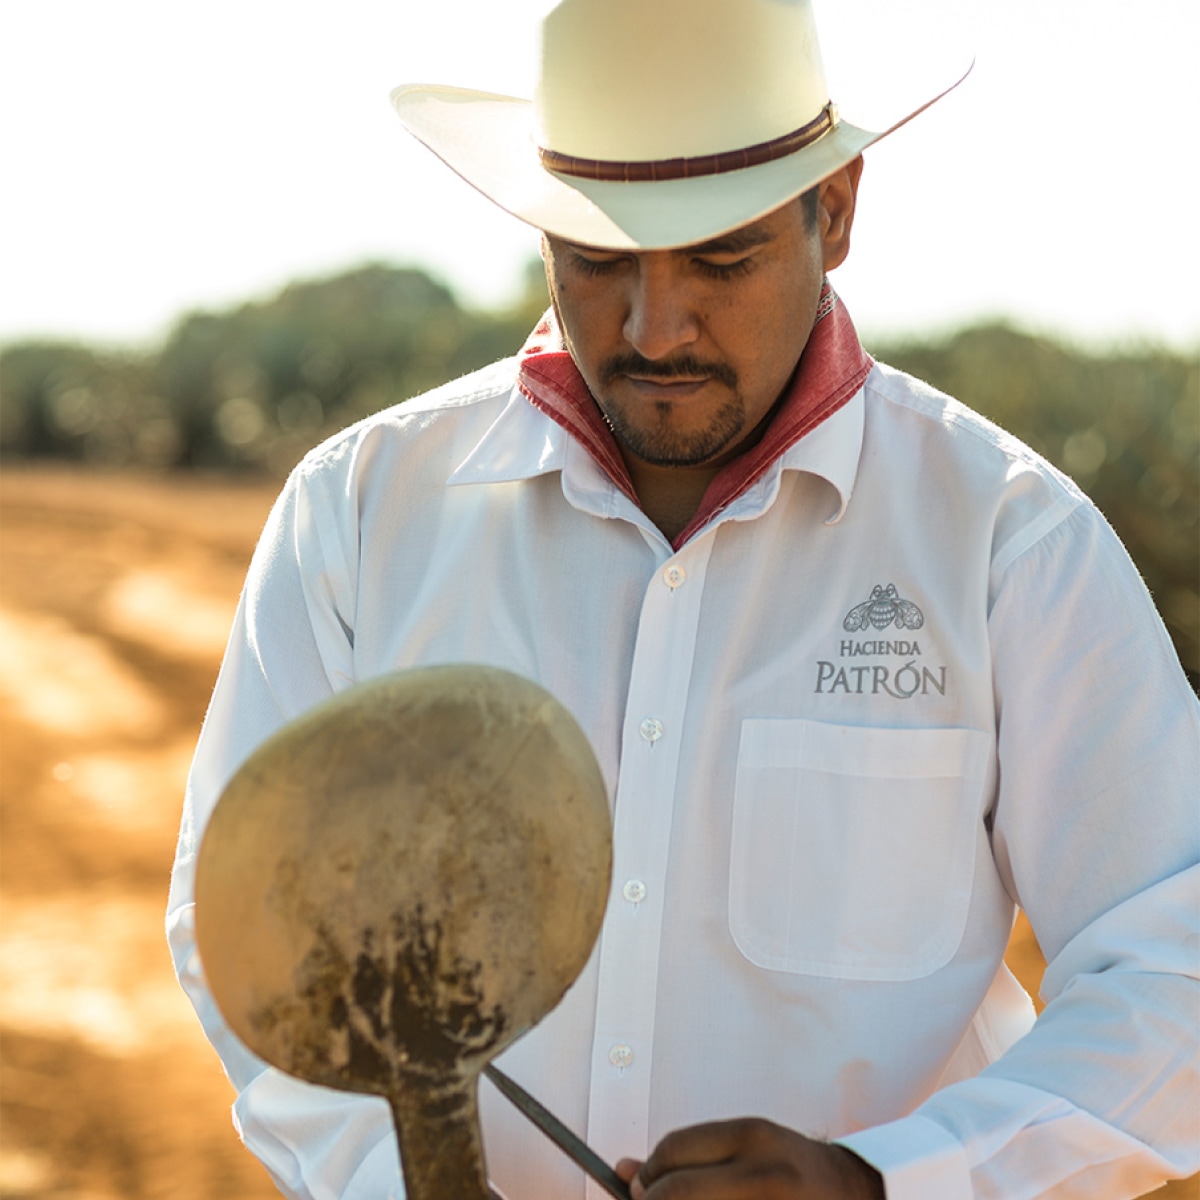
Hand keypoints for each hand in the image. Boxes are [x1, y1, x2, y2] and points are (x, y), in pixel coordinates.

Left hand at [615, 1118, 884, 1198]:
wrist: (859, 1193)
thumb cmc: (790, 1171)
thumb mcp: (744, 1148)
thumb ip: (684, 1157)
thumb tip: (618, 1172)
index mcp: (753, 1137)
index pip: (673, 1152)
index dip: (647, 1176)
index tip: (640, 1190)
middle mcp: (763, 1174)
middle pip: (676, 1193)